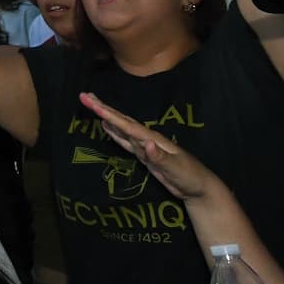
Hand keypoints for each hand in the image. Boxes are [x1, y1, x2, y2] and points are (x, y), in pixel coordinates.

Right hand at [79, 92, 215, 200]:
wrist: (198, 187)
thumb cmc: (190, 176)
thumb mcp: (175, 168)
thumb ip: (160, 156)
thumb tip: (146, 144)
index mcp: (152, 138)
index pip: (126, 124)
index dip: (108, 114)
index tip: (92, 103)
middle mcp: (146, 138)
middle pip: (121, 120)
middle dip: (103, 108)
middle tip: (85, 96)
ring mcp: (144, 145)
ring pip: (121, 127)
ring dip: (106, 116)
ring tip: (92, 104)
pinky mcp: (143, 154)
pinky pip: (124, 140)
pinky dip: (114, 132)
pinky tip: (106, 127)